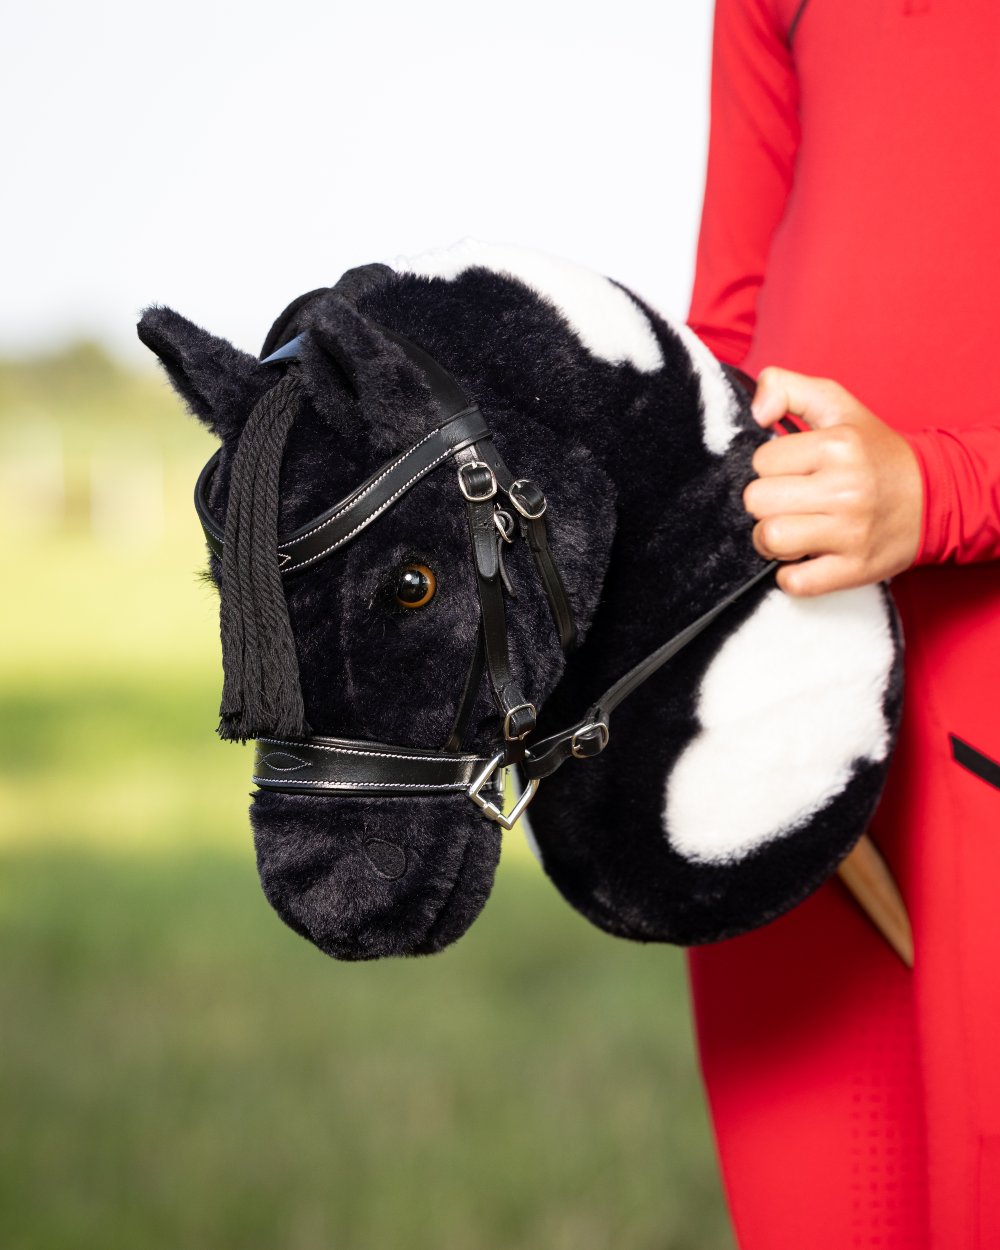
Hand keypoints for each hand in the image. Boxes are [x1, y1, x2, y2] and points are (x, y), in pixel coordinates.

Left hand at [744, 367, 923, 595]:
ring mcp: (851, 533)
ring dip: (771, 539)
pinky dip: (790, 575)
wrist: (935, 496)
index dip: (771, 466)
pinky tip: (804, 558)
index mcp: (838, 446)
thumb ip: (788, 388)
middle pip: (757, 501)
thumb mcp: (837, 406)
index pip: (761, 461)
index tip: (793, 470)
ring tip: (792, 529)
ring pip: (769, 539)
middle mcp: (846, 489)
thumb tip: (756, 412)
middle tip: (790, 501)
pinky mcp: (855, 569)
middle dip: (766, 502)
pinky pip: (794, 582)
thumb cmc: (874, 453)